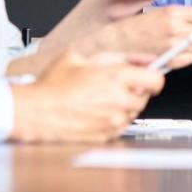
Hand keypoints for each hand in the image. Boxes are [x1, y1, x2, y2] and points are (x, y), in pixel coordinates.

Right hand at [8, 51, 165, 142]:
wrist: (35, 111)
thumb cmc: (52, 84)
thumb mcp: (81, 57)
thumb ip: (117, 56)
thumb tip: (142, 59)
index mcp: (115, 77)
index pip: (156, 81)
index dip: (153, 78)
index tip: (147, 78)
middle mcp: (118, 100)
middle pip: (145, 97)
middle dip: (134, 91)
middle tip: (115, 86)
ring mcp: (112, 120)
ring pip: (133, 112)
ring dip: (124, 106)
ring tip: (100, 99)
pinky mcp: (106, 135)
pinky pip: (120, 126)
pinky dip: (113, 119)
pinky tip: (95, 112)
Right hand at [87, 6, 191, 69]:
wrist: (117, 42)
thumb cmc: (133, 27)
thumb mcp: (158, 12)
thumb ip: (179, 15)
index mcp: (172, 13)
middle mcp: (175, 28)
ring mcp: (173, 45)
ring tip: (181, 42)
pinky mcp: (169, 60)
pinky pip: (190, 59)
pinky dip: (187, 56)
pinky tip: (178, 52)